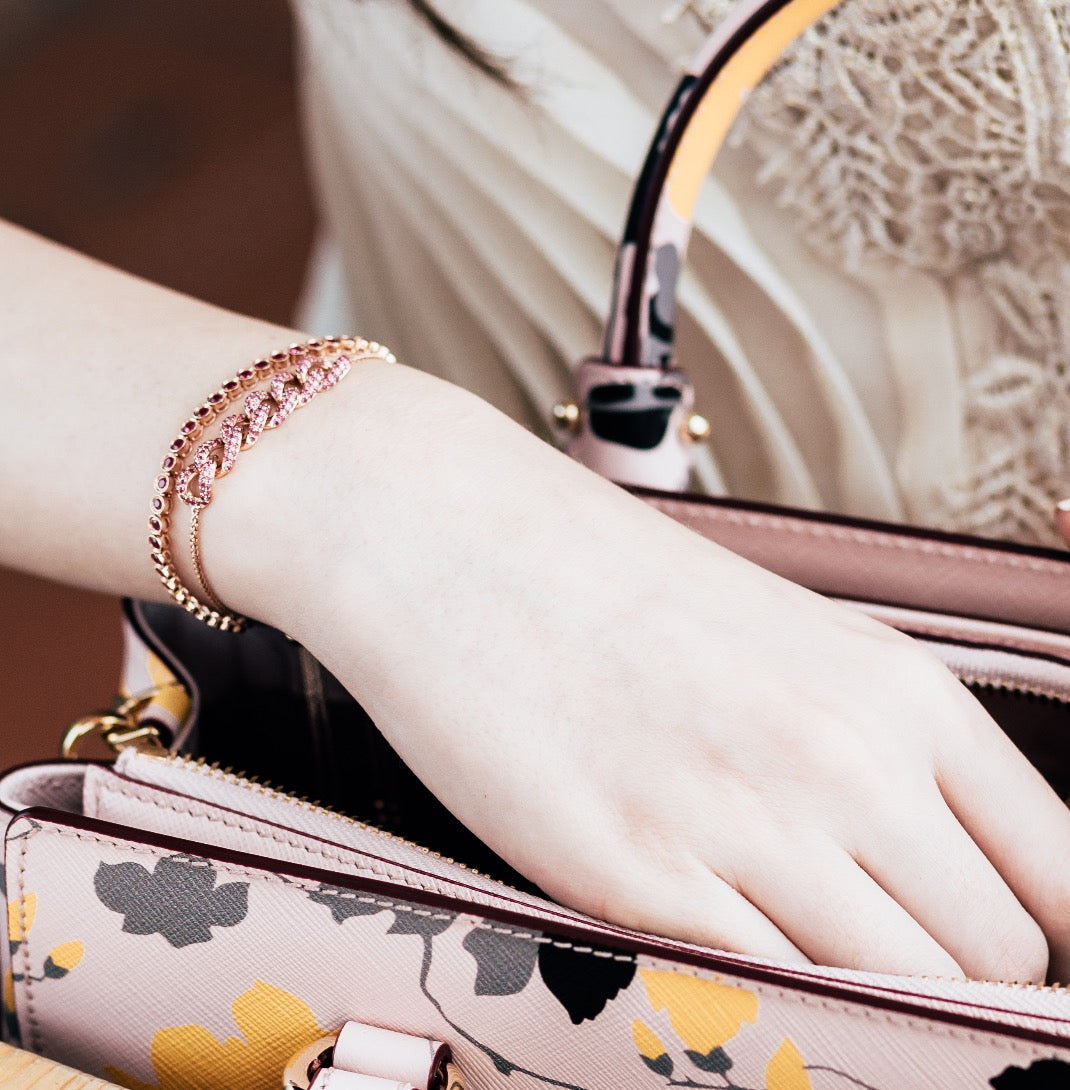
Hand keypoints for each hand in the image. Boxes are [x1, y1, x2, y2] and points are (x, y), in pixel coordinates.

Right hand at [219, 362, 1069, 982]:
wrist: (458, 540)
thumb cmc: (609, 586)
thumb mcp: (787, 646)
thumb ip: (880, 757)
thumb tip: (934, 874)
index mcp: (900, 691)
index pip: (1062, 877)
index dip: (1049, 951)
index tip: (1014, 972)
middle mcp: (846, 761)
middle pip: (996, 958)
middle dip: (960, 985)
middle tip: (884, 970)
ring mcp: (744, 824)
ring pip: (901, 1000)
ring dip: (868, 1003)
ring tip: (799, 962)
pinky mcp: (636, 879)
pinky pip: (765, 1002)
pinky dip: (766, 1006)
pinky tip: (724, 960)